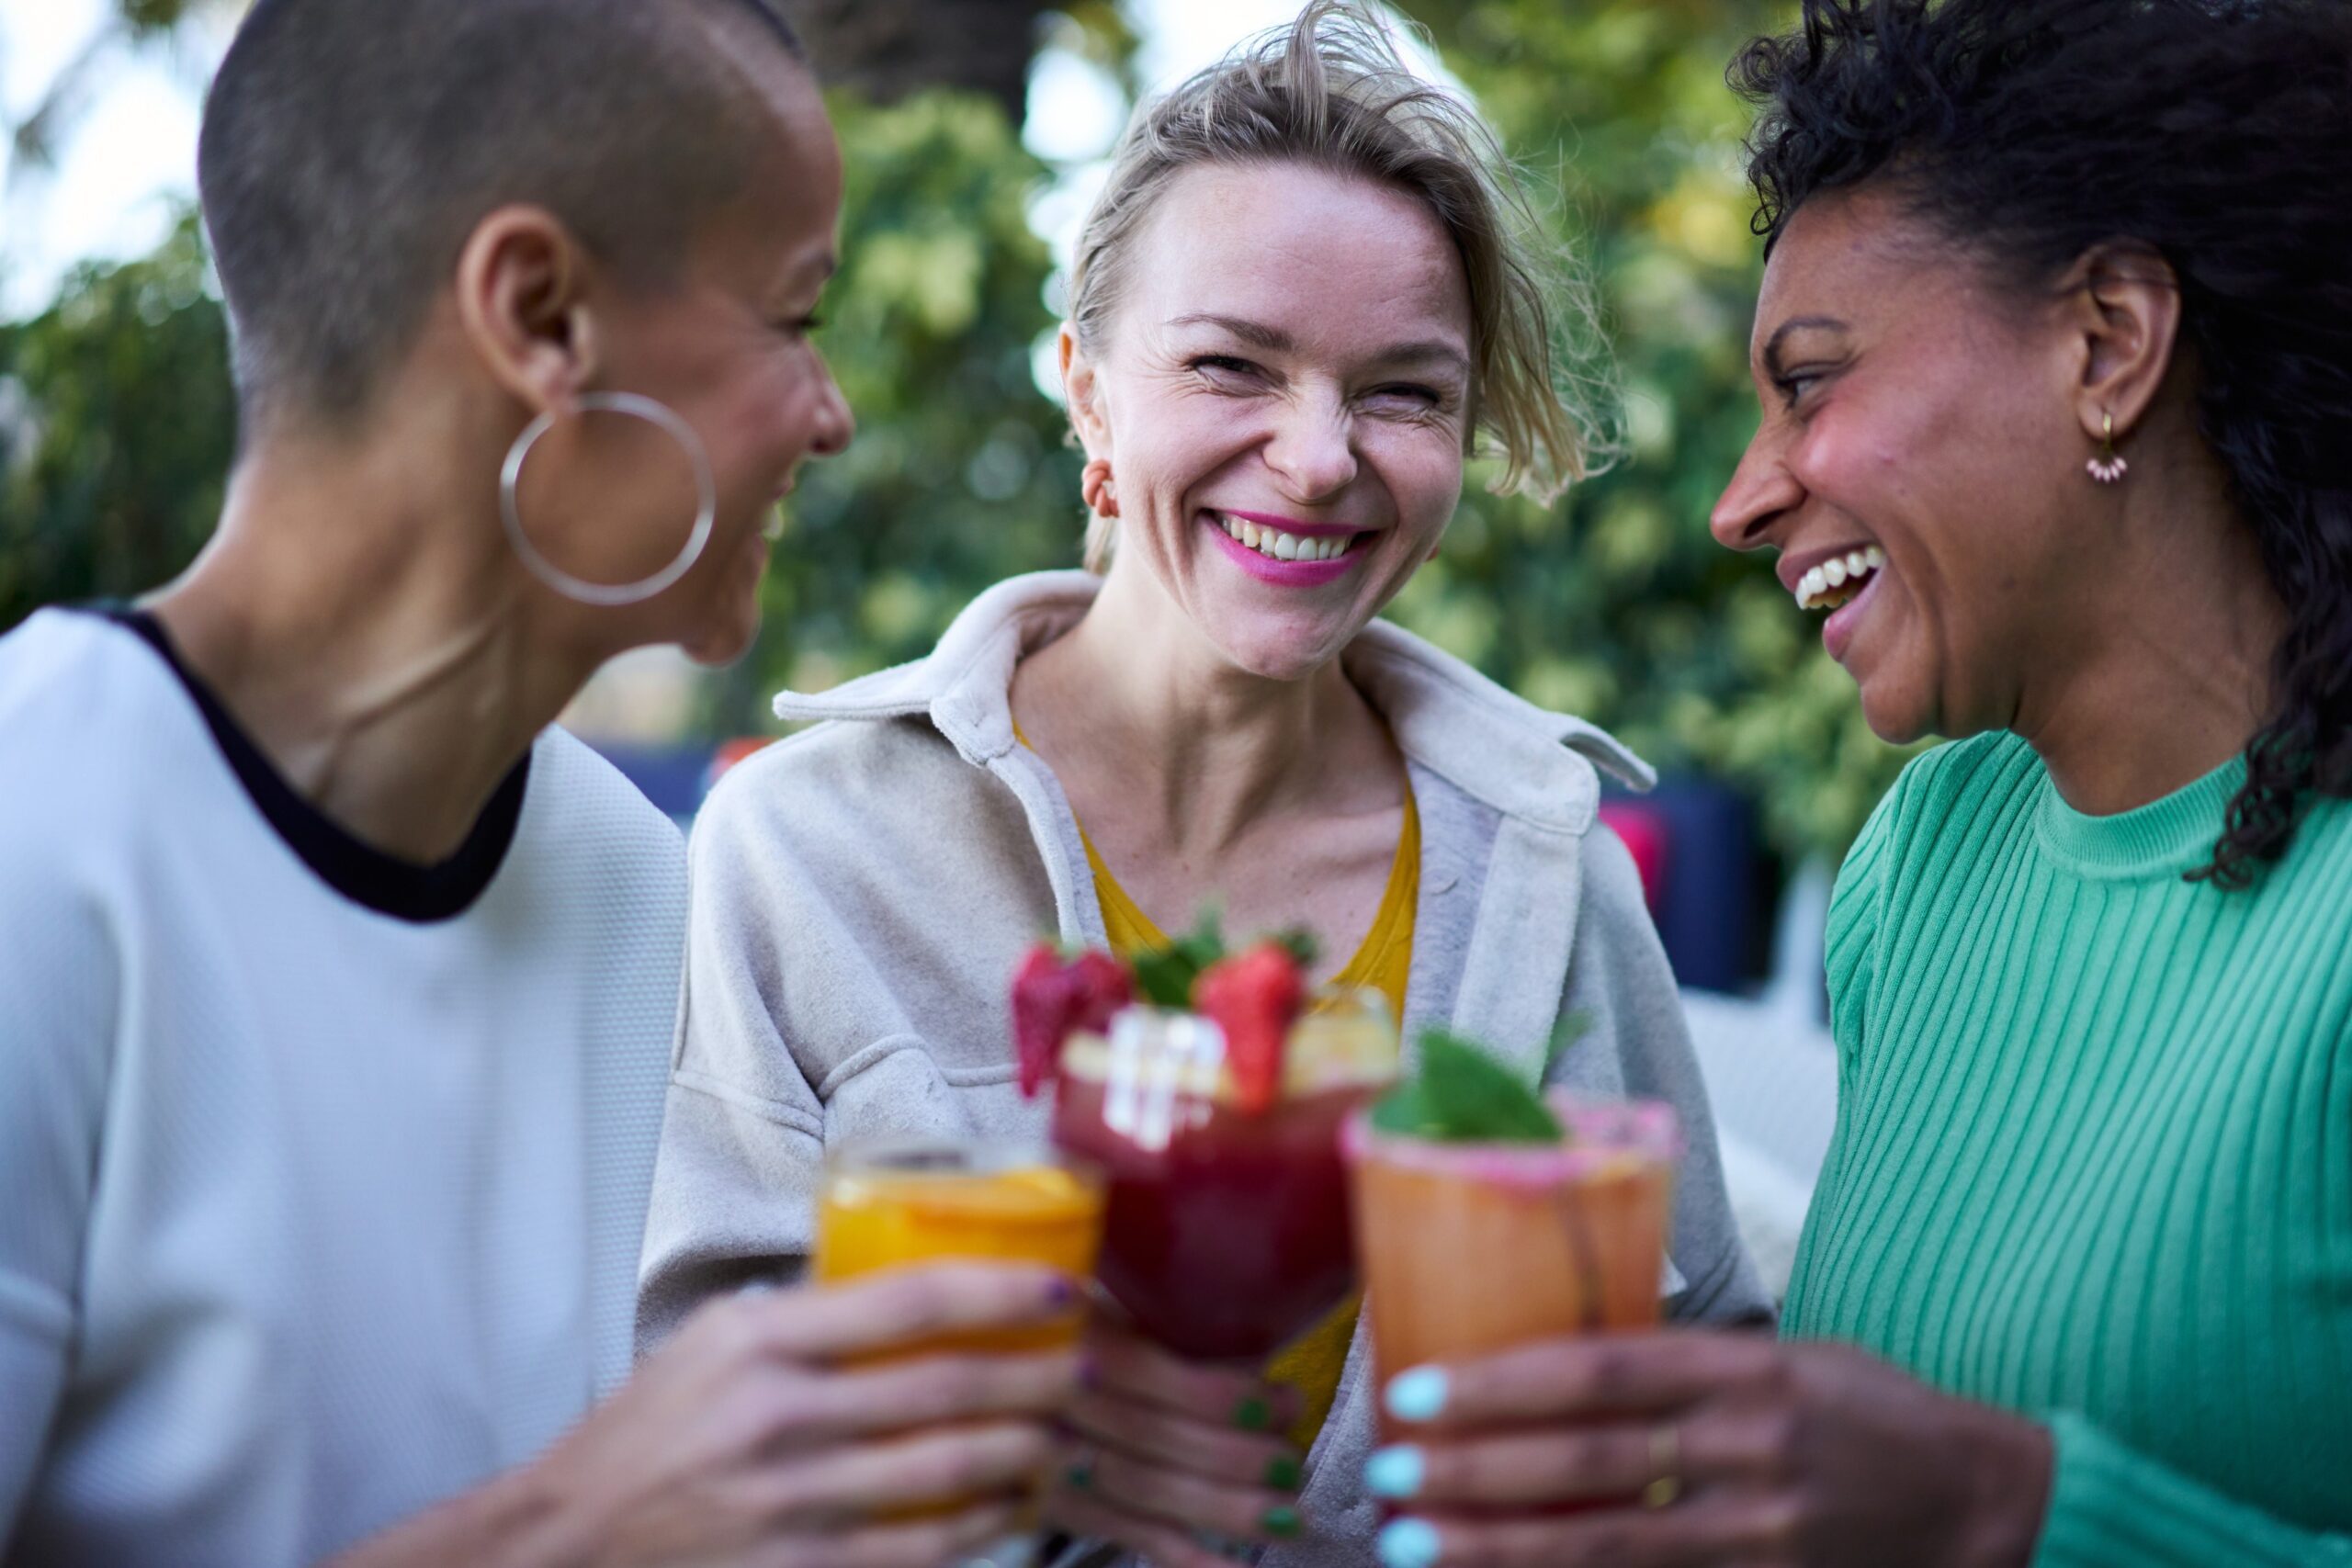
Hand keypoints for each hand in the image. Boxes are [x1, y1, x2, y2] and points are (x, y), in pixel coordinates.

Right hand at [334, 1263, 1081, 1567]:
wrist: (567, 1543)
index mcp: (759, 1340)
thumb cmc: (645, 1434)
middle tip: (1084, 1365)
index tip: (1063, 1287)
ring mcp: (791, 1501)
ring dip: (1024, 1452)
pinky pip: (920, 1548)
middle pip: (945, 1387)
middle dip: (1036, 1375)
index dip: (1001, 1291)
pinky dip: (981, 1527)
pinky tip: (1012, 1508)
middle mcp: (778, 1416)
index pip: (909, 1300)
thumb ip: (808, 1318)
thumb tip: (920, 1290)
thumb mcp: (712, 1343)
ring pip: (947, 1471)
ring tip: (1061, 1435)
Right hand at [1046, 1320, 1310, 1567]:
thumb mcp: (1109, 1300)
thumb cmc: (1075, 1330)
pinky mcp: (1059, 1506)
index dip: (1224, 1396)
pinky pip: (1131, 1534)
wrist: (1007, 1378)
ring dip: (1226, 1510)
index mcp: (1072, 1335)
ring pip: (1149, 1491)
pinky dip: (1189, 1559)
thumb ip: (1167, 1325)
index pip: (1151, 1373)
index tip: (1285, 1401)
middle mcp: (1056, 1401)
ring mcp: (1053, 1460)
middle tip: (1290, 1463)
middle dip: (1237, 1458)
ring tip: (1290, 1518)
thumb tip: (1260, 1364)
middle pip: (1155, 1439)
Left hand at [1361, 1331, 2051, 1567]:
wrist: (1988, 1503)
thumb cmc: (1872, 1414)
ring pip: (1607, 1547)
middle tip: (1390, 1471)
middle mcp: (1752, 1450)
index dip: (1505, 1383)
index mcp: (1748, 1369)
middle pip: (1590, 1464)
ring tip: (1414, 1542)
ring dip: (1500, 1547)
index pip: (1603, 1370)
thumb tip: (1558, 1359)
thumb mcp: (1787, 1356)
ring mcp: (1763, 1532)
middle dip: (1478, 1471)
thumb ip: (1683, 1365)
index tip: (1421, 1389)